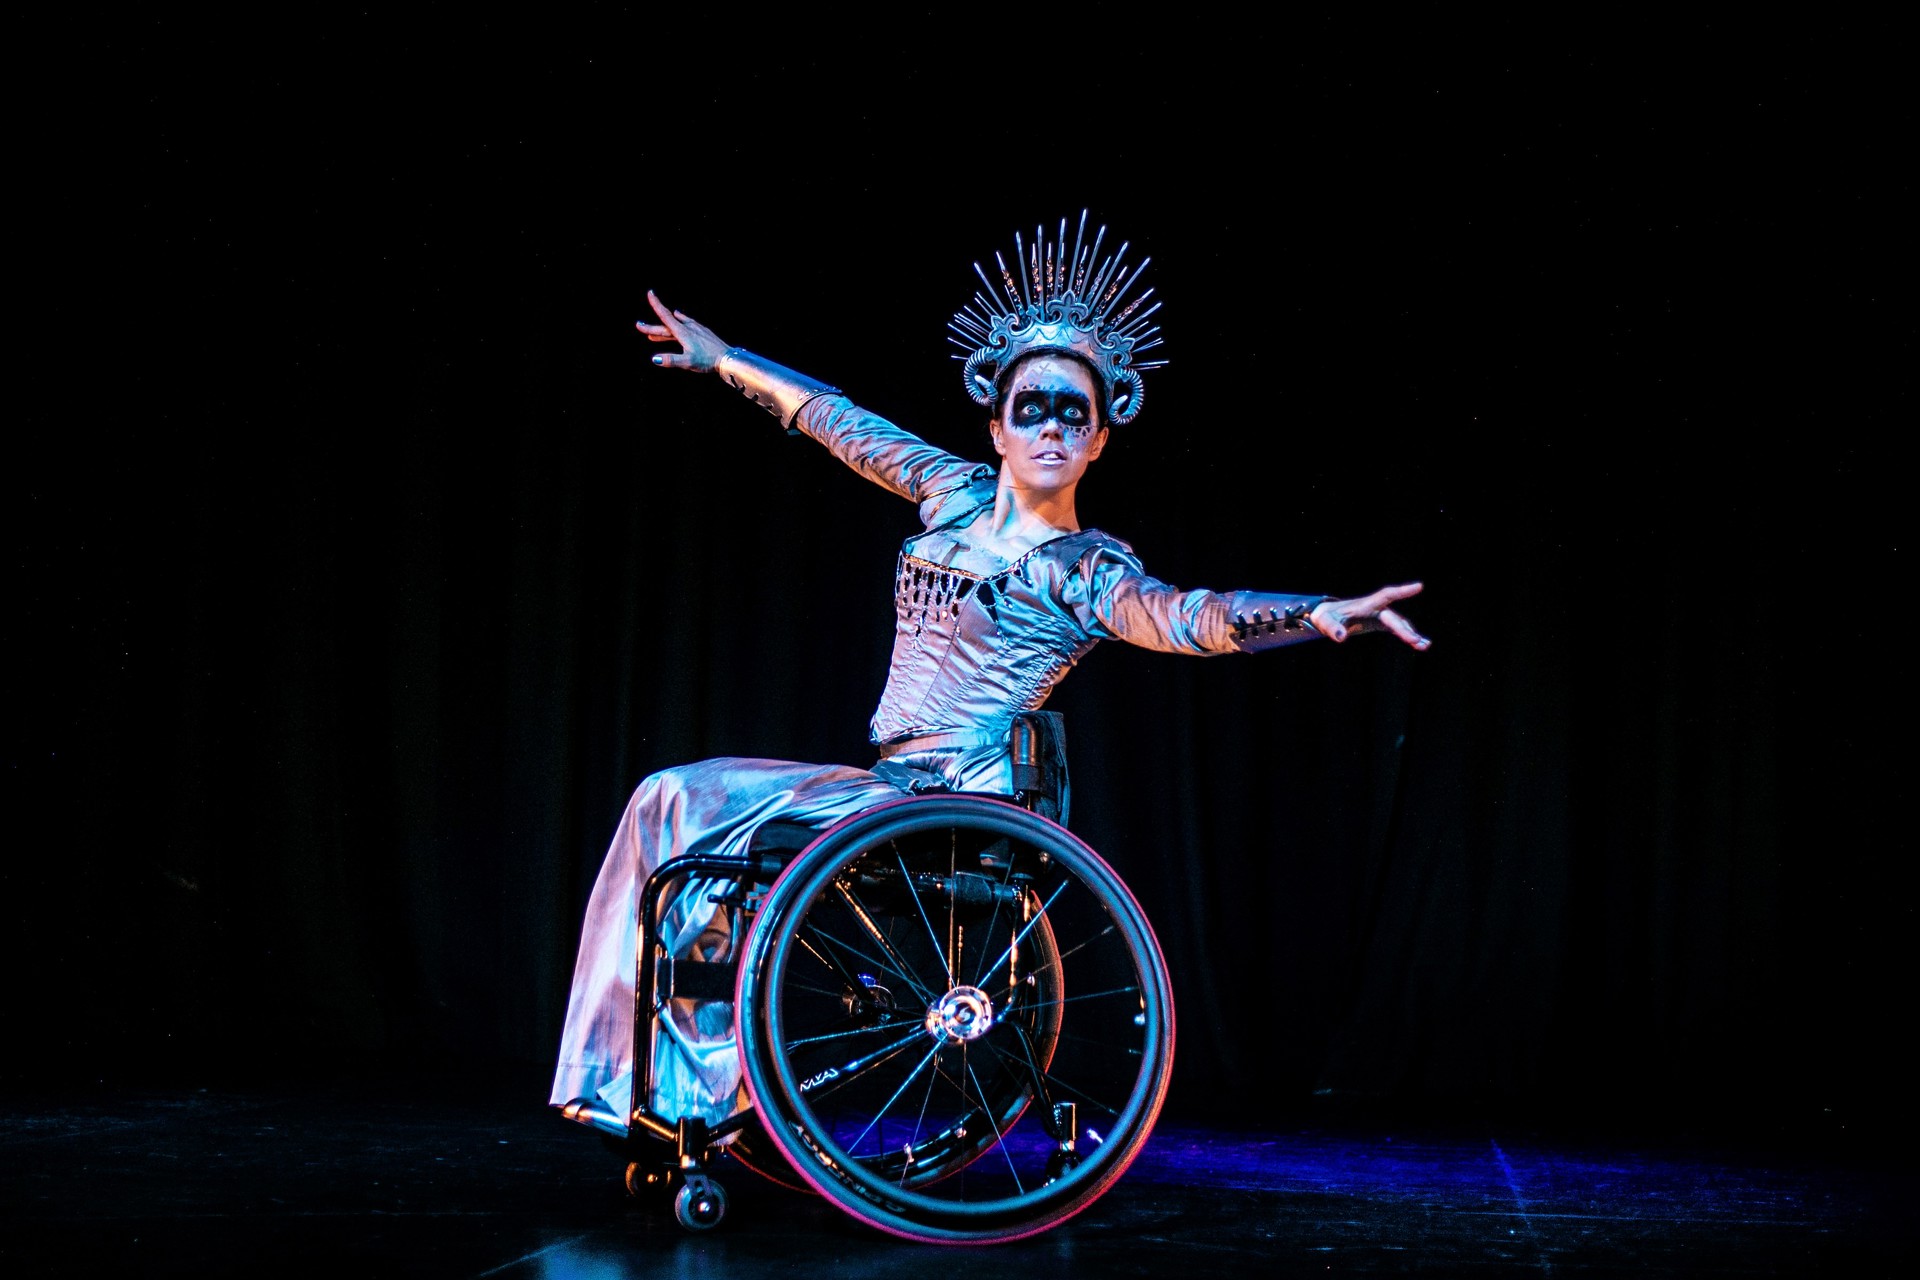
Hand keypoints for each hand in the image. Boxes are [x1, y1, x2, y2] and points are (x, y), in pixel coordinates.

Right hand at [636, 290, 730, 372]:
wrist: (728, 358)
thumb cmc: (708, 360)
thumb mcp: (688, 362)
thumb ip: (671, 360)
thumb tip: (654, 358)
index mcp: (683, 333)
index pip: (666, 316)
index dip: (657, 305)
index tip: (650, 293)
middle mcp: (688, 328)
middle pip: (667, 325)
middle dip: (652, 327)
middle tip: (639, 326)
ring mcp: (696, 329)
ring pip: (676, 327)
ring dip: (664, 330)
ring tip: (652, 335)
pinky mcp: (702, 332)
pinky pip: (687, 324)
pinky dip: (679, 321)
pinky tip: (679, 318)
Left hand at [1310, 582, 1429, 649]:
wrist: (1327, 618)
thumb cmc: (1325, 618)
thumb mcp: (1325, 623)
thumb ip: (1332, 629)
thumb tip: (1341, 637)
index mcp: (1365, 604)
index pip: (1386, 595)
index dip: (1402, 591)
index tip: (1419, 586)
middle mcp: (1376, 608)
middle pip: (1394, 617)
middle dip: (1405, 629)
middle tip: (1416, 642)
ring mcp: (1380, 616)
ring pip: (1400, 624)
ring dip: (1411, 634)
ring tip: (1425, 646)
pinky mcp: (1380, 624)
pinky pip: (1398, 629)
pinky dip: (1408, 636)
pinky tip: (1422, 645)